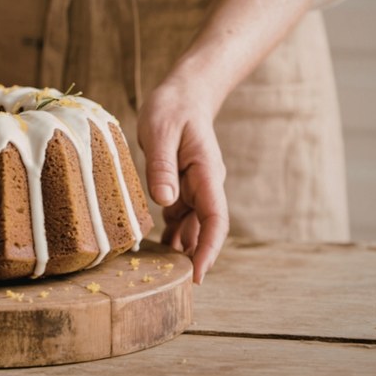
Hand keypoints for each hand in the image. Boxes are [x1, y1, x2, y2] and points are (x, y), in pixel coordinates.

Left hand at [138, 79, 228, 283]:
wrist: (182, 92)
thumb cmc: (171, 107)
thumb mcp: (160, 132)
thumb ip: (162, 166)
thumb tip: (166, 202)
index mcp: (206, 172)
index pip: (216, 218)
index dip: (209, 248)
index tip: (198, 273)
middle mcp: (205, 183)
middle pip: (207, 228)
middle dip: (196, 256)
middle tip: (175, 283)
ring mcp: (195, 184)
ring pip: (194, 223)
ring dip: (184, 245)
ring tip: (165, 270)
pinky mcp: (182, 183)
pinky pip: (182, 212)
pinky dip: (174, 230)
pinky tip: (162, 245)